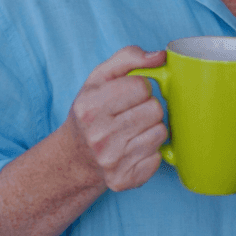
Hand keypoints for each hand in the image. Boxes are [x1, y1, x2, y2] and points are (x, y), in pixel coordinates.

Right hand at [66, 46, 168, 192]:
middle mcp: (98, 136)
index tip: (130, 94)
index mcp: (90, 107)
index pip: (142, 86)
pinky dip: (151, 151)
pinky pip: (158, 158)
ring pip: (160, 132)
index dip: (141, 87)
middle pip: (155, 109)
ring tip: (134, 130)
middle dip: (149, 107)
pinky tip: (134, 148)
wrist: (74, 157)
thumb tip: (160, 56)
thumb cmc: (91, 112)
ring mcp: (111, 161)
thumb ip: (128, 58)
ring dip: (152, 128)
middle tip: (133, 112)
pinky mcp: (124, 180)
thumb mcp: (99, 78)